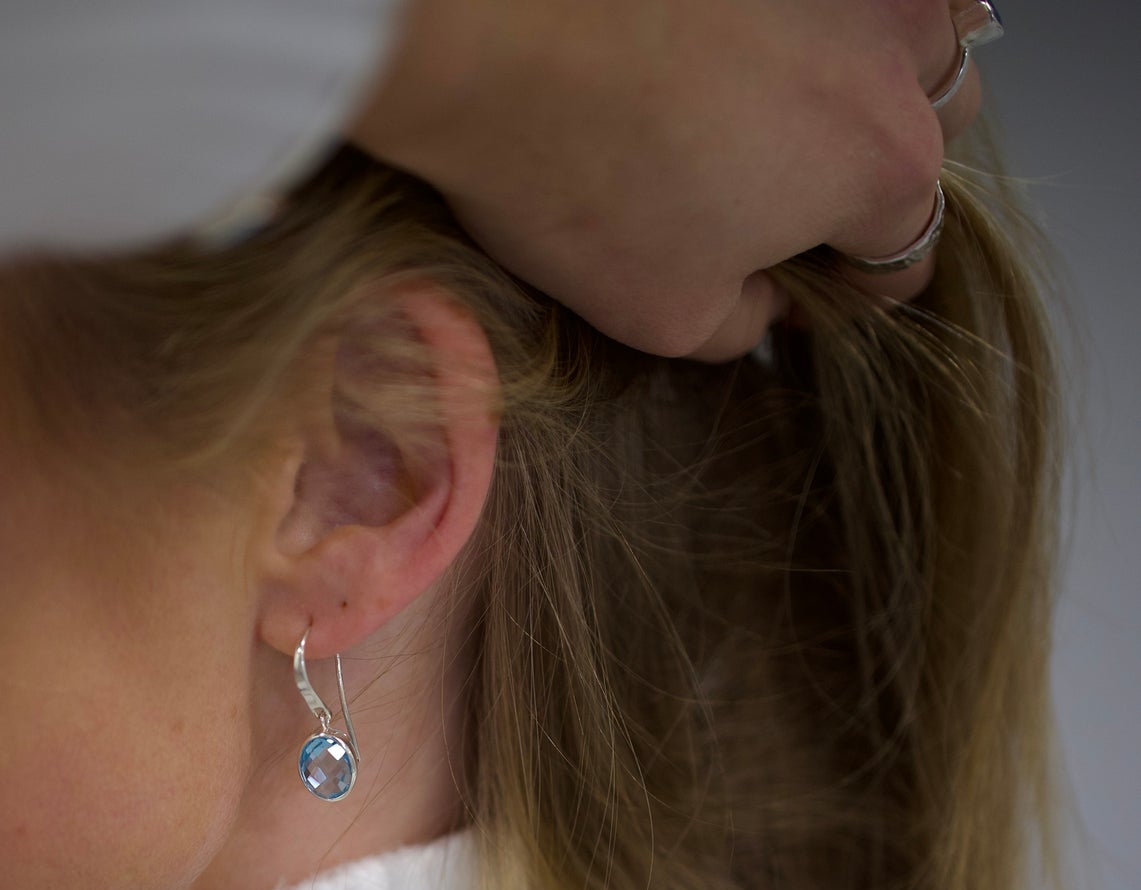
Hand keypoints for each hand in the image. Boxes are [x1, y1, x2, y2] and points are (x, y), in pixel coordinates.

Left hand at [348, 0, 984, 360]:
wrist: (487, 23)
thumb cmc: (573, 173)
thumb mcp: (663, 315)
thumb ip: (743, 324)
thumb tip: (766, 309)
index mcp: (880, 168)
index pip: (907, 250)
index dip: (855, 284)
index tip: (806, 286)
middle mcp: (896, 51)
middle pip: (936, 125)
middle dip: (878, 165)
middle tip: (792, 188)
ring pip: (923, 27)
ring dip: (878, 67)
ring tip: (791, 93)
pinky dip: (831, 7)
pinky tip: (764, 29)